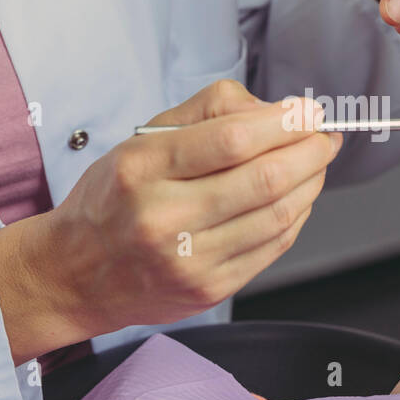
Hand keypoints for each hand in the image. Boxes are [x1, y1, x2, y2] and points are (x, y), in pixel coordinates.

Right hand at [0, 81, 341, 362]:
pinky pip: (272, 248)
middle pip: (264, 179)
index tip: (307, 112)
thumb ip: (206, 112)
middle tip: (324, 137)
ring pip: (277, 215)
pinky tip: (297, 199)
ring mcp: (189, 259)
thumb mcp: (141, 140)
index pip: (232, 139)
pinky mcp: (209, 289)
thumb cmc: (113, 200)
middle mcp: (164, 217)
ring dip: (311, 183)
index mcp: (143, 169)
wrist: (75, 274)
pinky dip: (296, 217)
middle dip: (310, 152)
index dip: (284, 122)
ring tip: (316, 164)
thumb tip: (271, 110)